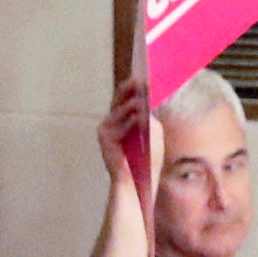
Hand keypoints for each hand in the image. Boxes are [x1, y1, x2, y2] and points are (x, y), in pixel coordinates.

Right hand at [100, 72, 156, 201]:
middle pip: (119, 98)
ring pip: (119, 109)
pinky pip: (118, 124)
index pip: (126, 96)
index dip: (134, 85)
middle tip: (142, 78)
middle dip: (131, 88)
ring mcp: (106, 128)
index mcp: (123, 118)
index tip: (145, 74)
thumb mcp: (153, 133)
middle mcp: (112, 120)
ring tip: (143, 94)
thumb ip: (150, 116)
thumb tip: (151, 98)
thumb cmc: (146, 159)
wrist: (137, 182)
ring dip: (131, 101)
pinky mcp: (105, 138)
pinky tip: (141, 114)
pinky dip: (130, 118)